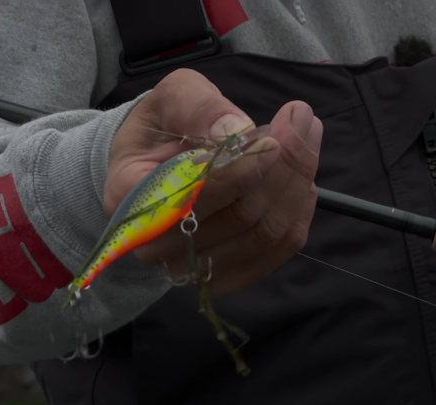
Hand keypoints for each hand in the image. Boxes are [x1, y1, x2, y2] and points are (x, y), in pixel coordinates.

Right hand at [105, 68, 321, 295]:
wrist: (153, 164)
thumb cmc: (162, 128)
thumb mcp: (172, 97)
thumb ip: (199, 107)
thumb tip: (236, 129)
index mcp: (132, 198)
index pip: (201, 192)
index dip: (247, 163)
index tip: (278, 127)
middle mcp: (155, 245)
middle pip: (241, 215)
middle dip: (284, 165)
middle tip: (302, 121)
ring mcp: (188, 267)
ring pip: (265, 234)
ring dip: (296, 184)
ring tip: (303, 140)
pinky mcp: (221, 277)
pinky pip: (275, 252)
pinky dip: (297, 213)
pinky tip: (299, 180)